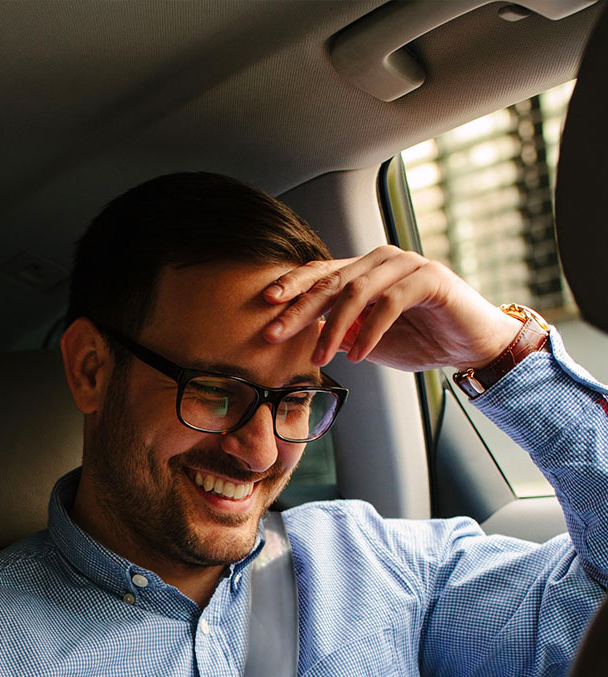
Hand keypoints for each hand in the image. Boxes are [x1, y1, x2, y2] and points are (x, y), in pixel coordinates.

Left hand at [262, 247, 520, 372]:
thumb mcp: (368, 340)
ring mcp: (407, 265)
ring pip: (358, 290)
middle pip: (332, 279)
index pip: (321, 273)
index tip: (265, 305)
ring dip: (333, 326)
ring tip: (318, 357)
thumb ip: (339, 334)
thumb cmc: (421, 339)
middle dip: (300, 308)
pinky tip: (357, 355)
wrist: (471, 345)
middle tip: (274, 333)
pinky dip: (370, 330)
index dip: (292, 286)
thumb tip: (301, 339)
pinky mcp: (430, 280)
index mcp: (365, 269)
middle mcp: (382, 260)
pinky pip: (390, 303)